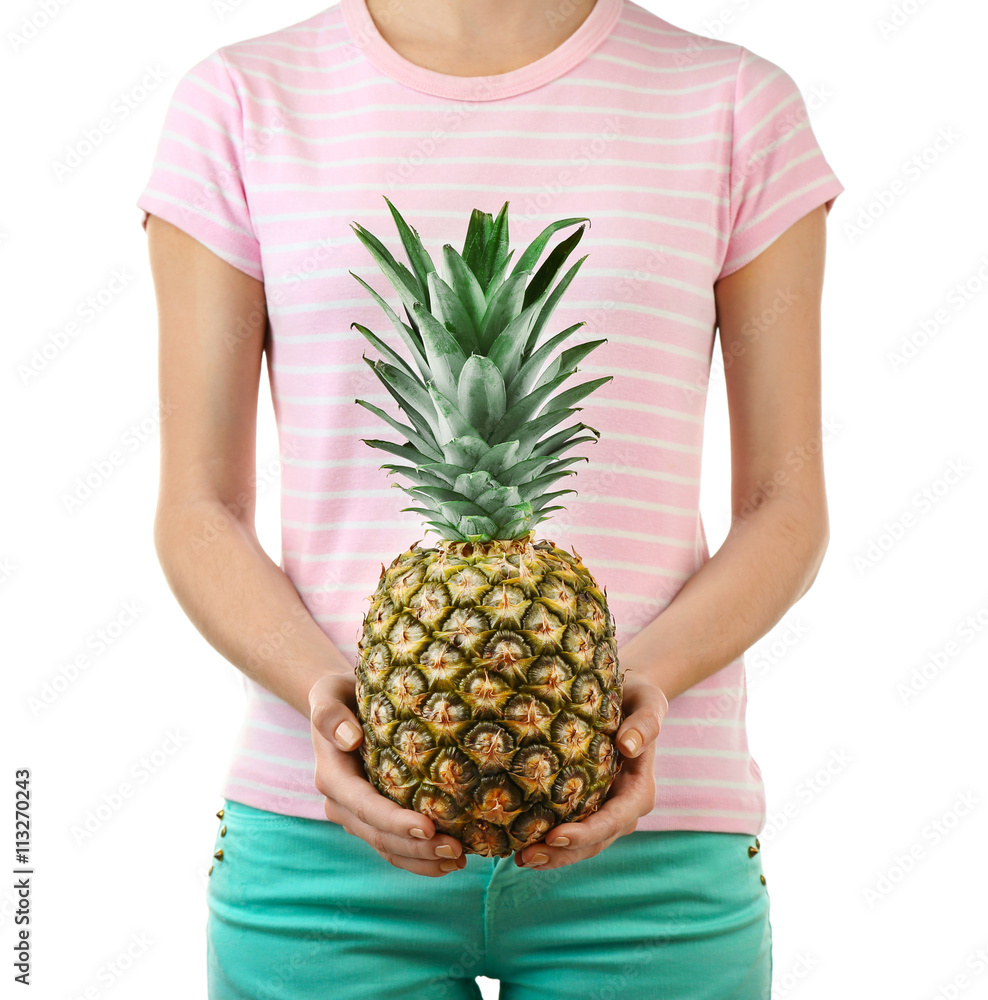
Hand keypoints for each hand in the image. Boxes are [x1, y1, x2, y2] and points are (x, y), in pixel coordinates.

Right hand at [309, 672, 467, 876]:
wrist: (339, 705)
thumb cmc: (340, 694)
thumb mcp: (328, 693)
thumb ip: (329, 714)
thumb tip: (349, 739)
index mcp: (332, 775)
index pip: (364, 805)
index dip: (395, 821)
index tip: (429, 827)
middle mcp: (341, 803)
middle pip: (379, 835)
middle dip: (417, 848)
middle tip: (457, 850)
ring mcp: (356, 815)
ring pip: (388, 848)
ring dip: (422, 860)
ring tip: (459, 861)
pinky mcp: (373, 819)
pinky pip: (394, 846)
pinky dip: (419, 858)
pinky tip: (449, 861)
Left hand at [512, 674, 669, 870]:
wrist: (628, 696)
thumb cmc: (637, 697)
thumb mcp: (648, 702)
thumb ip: (645, 723)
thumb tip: (628, 746)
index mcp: (640, 790)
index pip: (615, 819)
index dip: (587, 833)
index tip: (556, 837)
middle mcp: (624, 807)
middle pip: (595, 841)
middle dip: (563, 854)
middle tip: (526, 857)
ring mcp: (605, 809)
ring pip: (582, 844)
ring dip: (554, 855)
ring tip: (520, 858)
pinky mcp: (588, 803)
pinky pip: (571, 828)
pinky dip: (550, 841)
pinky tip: (521, 843)